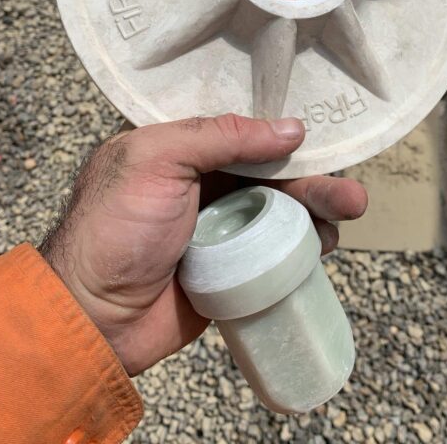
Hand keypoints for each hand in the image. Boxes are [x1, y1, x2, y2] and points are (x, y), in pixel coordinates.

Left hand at [38, 115, 366, 375]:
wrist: (95, 318)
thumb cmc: (115, 229)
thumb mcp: (156, 161)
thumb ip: (219, 136)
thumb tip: (291, 128)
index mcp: (181, 151)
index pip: (243, 132)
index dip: (283, 132)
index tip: (324, 132)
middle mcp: (204, 184)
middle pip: (272, 172)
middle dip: (315, 176)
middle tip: (351, 192)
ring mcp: (221, 227)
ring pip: (282, 209)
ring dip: (320, 208)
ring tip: (349, 210)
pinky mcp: (233, 267)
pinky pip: (278, 249)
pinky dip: (306, 244)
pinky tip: (325, 244)